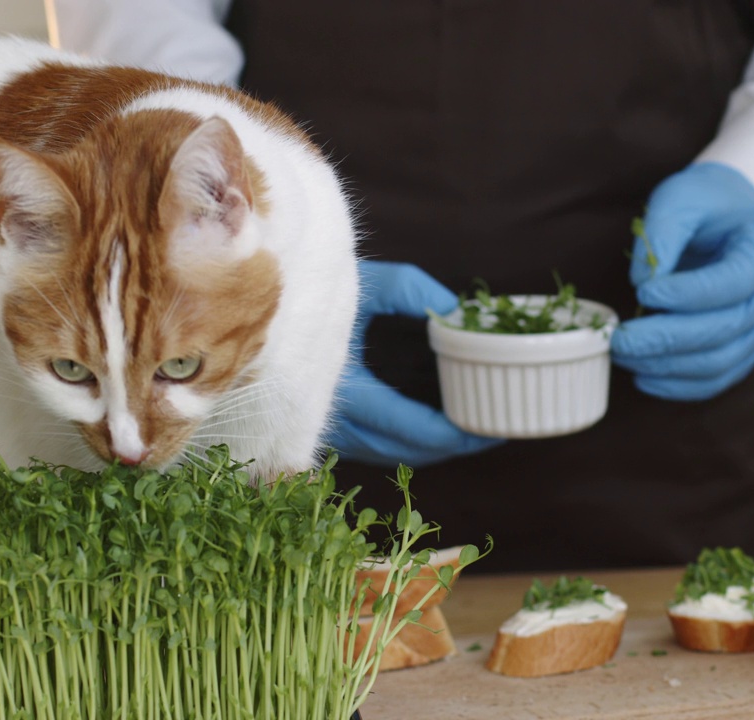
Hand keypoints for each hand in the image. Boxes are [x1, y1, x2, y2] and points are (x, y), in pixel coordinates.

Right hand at [325, 261, 503, 466]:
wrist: (257, 305)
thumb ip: (410, 289)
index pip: (408, 427)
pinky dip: (410, 442)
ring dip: (434, 448)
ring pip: (392, 455)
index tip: (488, 426)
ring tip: (475, 428)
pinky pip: (376, 447)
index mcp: (341, 387)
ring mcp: (325, 430)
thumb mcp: (360, 280)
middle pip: (408, 452)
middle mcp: (331, 420)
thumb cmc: (308, 289)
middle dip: (454, 446)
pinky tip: (436, 423)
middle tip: (496, 429)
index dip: (453, 434)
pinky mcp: (324, 429)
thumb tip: (454, 312)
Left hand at [611, 162, 753, 400]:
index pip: (735, 281)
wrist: (731, 216)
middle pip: (729, 328)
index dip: (690, 294)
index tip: (644, 292)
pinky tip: (645, 377)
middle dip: (669, 339)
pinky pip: (720, 377)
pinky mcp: (749, 346)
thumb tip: (642, 284)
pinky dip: (682, 385)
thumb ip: (661, 233)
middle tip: (620, 339)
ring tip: (624, 355)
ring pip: (724, 361)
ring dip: (670, 366)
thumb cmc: (705, 203)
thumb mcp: (681, 197)